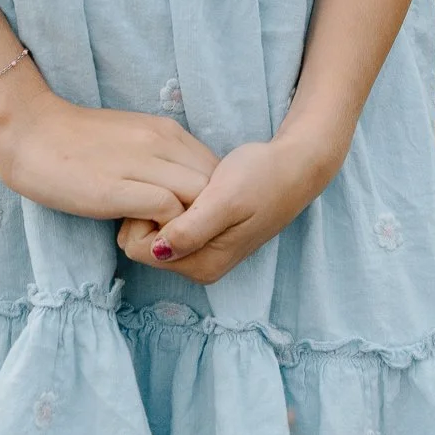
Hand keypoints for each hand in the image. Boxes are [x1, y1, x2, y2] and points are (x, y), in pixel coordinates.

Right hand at [0, 77, 217, 225]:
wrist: (29, 131)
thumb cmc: (75, 140)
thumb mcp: (130, 138)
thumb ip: (159, 157)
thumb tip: (180, 189)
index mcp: (165, 130)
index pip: (215, 169)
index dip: (208, 200)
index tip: (184, 217)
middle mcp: (161, 142)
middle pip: (215, 186)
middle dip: (204, 216)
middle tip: (174, 234)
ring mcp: (141, 163)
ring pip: (199, 199)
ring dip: (185, 226)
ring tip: (155, 236)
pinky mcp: (117, 189)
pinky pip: (168, 211)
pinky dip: (163, 231)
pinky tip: (135, 235)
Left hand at [116, 130, 333, 285]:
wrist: (294, 167)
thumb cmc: (261, 177)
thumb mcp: (225, 200)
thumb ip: (191, 230)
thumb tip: (158, 251)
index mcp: (202, 265)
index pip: (140, 249)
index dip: (145, 214)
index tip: (167, 189)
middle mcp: (200, 267)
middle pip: (144, 244)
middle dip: (153, 213)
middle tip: (181, 185)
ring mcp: (203, 254)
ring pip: (156, 233)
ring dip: (164, 207)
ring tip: (191, 186)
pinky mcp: (207, 238)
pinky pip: (171, 225)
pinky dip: (174, 206)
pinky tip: (194, 189)